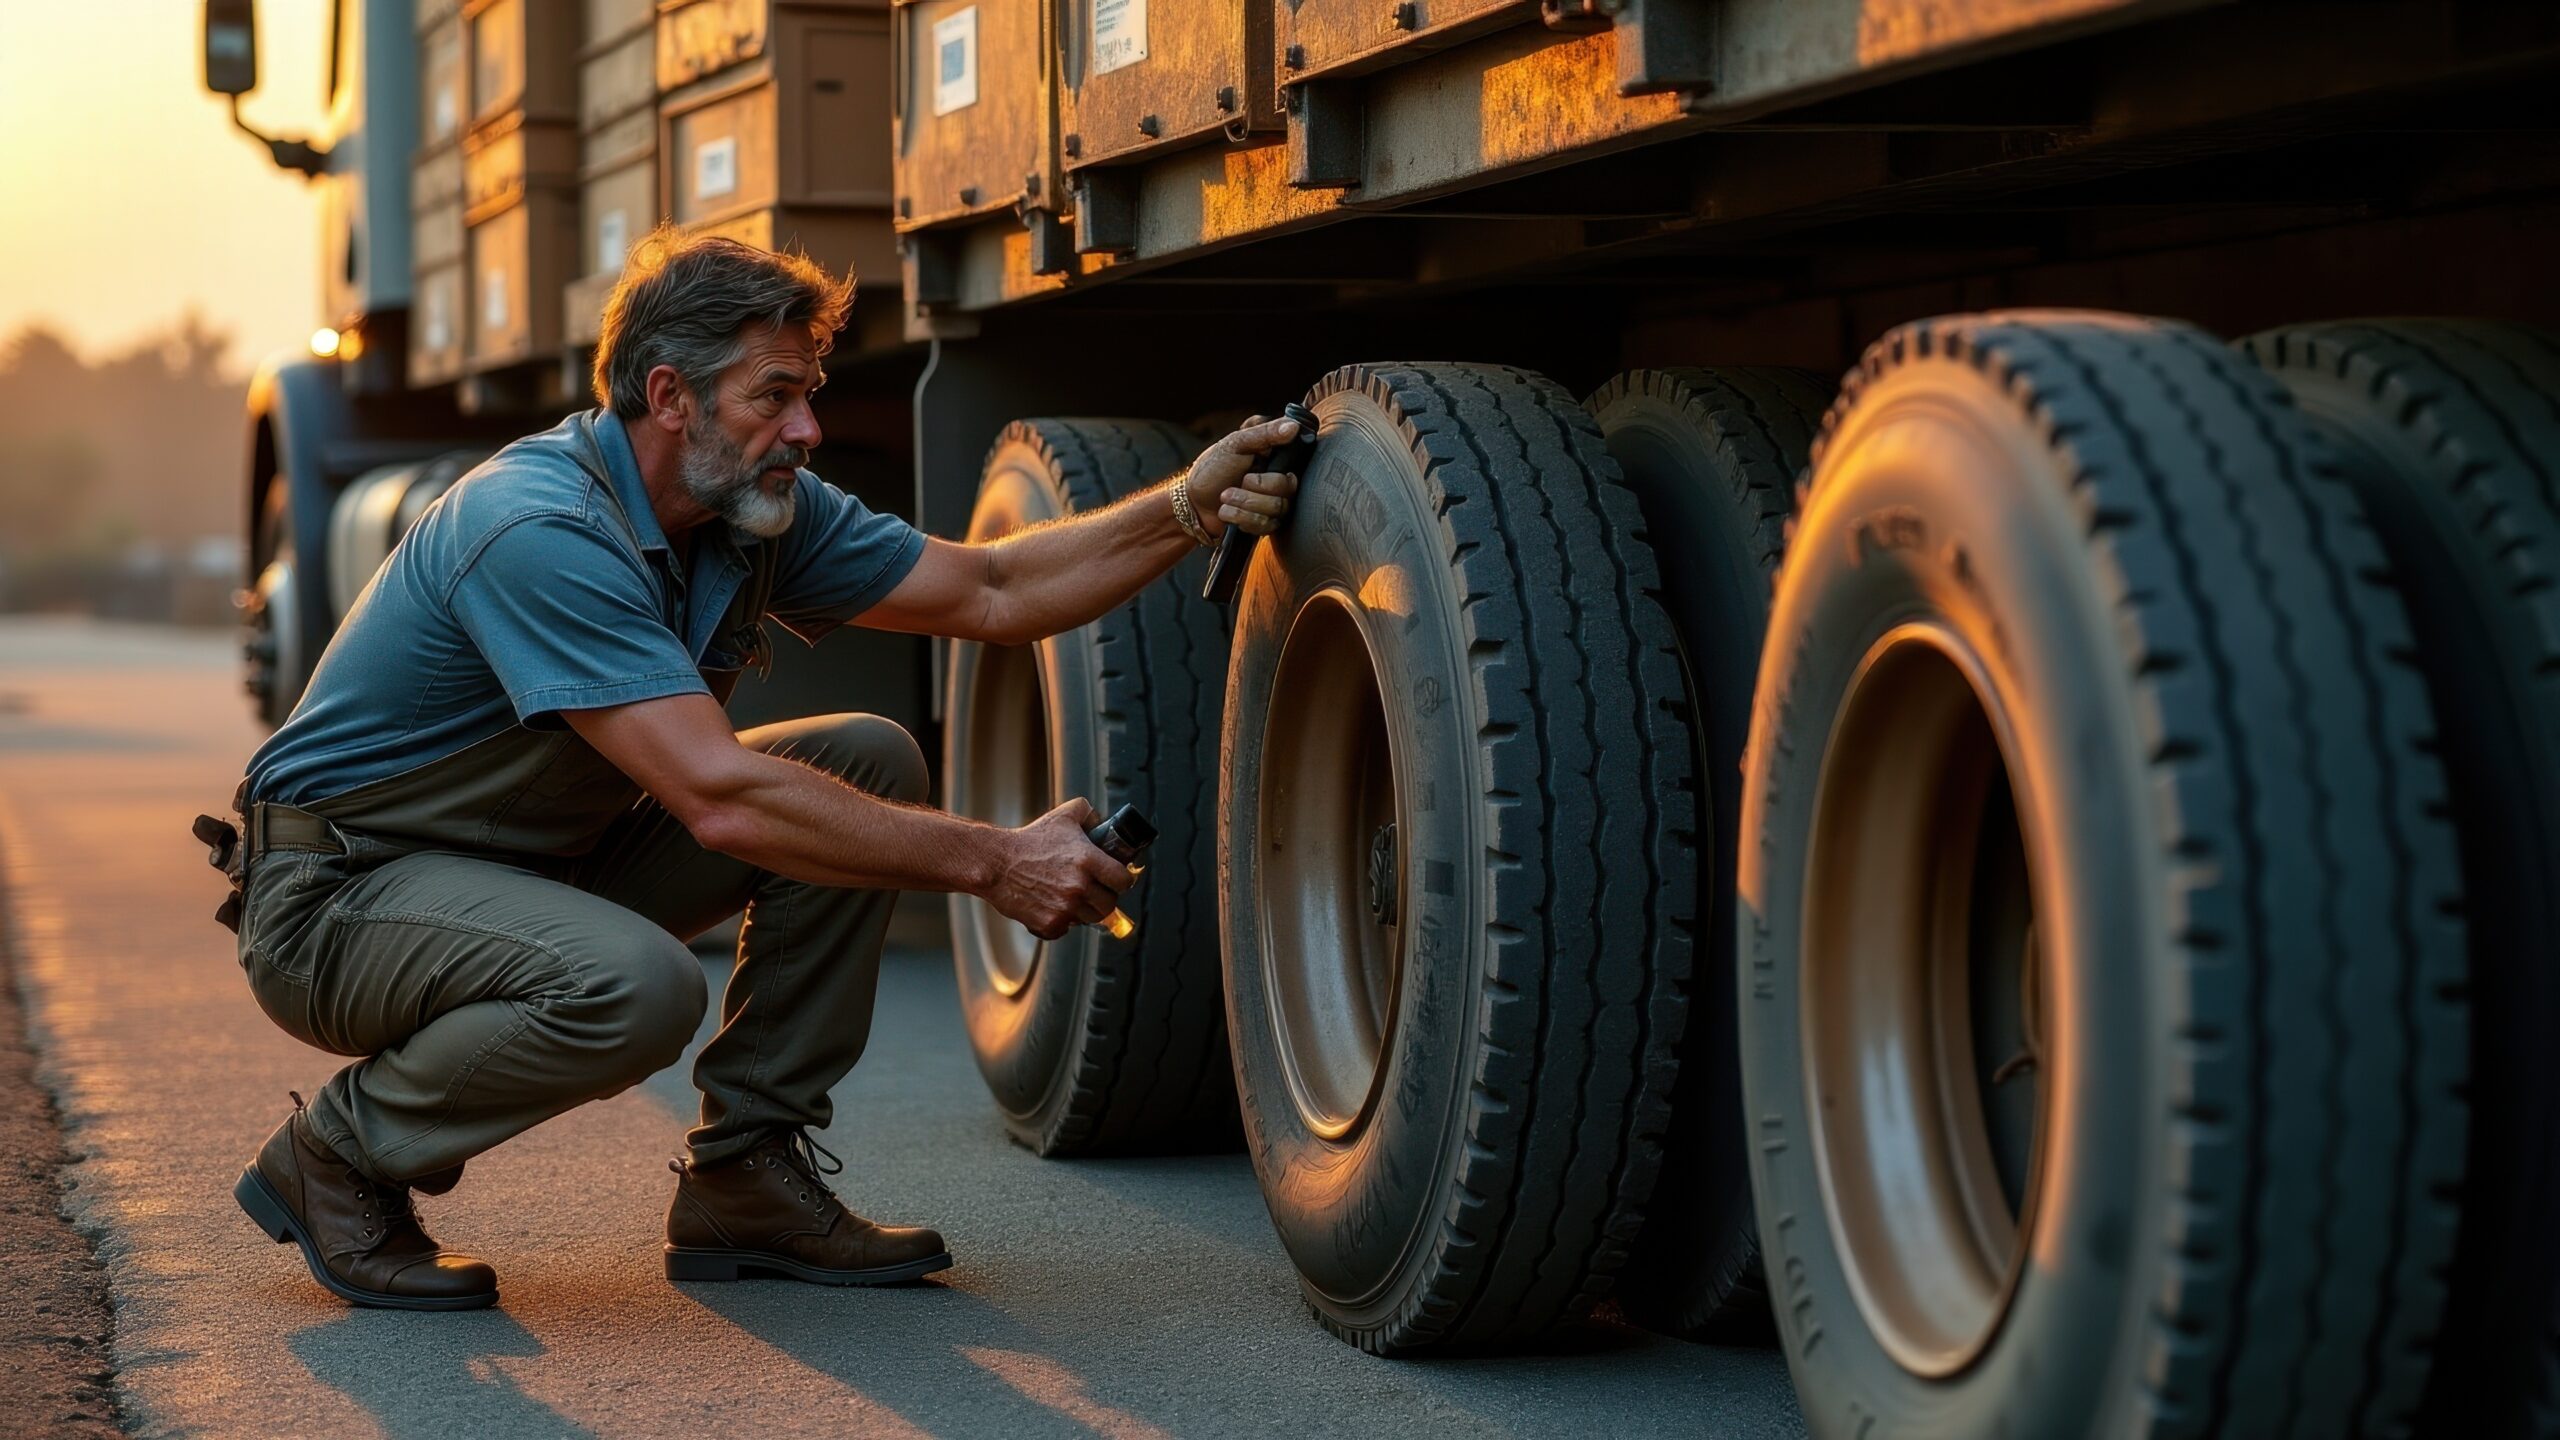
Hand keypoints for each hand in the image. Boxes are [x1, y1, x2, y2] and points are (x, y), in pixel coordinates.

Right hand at [985, 799, 1135, 941]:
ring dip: (1084, 911)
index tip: (1115, 880)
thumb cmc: (1029, 839)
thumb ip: (1089, 813)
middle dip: (1103, 897)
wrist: (997, 863)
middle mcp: (1080, 885)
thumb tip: (1104, 822)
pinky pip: (1068, 929)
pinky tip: (1052, 906)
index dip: (1121, 880)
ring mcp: (1066, 907)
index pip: (1123, 880)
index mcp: (1089, 860)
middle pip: (1110, 904)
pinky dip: (1062, 921)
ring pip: (1090, 919)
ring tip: (1070, 897)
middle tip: (1092, 890)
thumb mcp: (1063, 816)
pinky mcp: (1051, 924)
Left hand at [1184, 415, 1301, 538]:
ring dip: (1245, 502)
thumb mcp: (1236, 443)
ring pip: (1277, 508)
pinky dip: (1240, 517)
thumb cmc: (1213, 468)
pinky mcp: (1265, 524)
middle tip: (1240, 480)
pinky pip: (1265, 525)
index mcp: (1275, 459)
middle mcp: (1279, 481)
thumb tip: (1293, 426)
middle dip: (1258, 486)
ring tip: (1225, 496)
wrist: (1193, 501)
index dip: (1277, 466)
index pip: (1297, 462)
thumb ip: (1264, 433)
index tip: (1259, 463)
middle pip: (1288, 488)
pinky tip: (1226, 511)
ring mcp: (1273, 504)